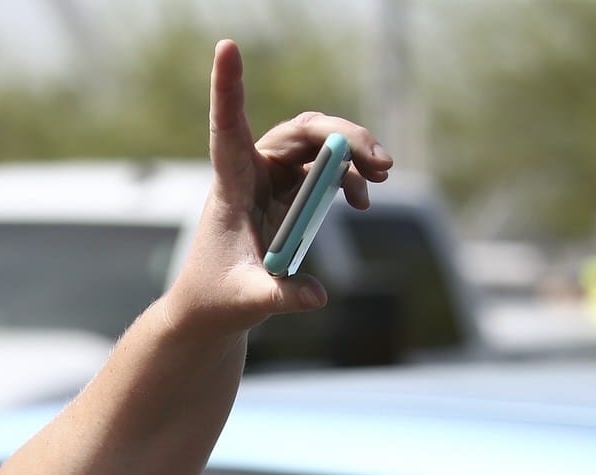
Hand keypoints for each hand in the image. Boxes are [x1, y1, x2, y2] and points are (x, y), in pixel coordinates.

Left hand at [167, 39, 392, 334]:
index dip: (228, 89)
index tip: (226, 46)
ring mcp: (269, 178)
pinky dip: (348, 178)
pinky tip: (363, 200)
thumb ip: (282, 296)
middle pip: (300, 132)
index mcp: (230, 188)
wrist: (213, 308)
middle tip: (382, 164)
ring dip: (352, 153)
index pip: (227, 129)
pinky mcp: (285, 191)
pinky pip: (323, 169)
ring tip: (382, 177)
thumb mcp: (249, 300)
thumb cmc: (218, 299)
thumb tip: (318, 296)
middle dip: (343, 137)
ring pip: (316, 143)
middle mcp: (249, 172)